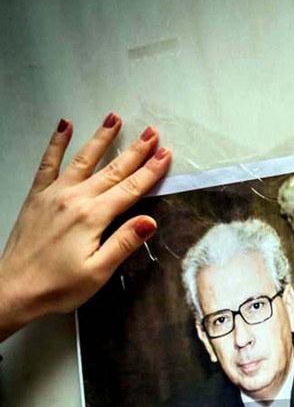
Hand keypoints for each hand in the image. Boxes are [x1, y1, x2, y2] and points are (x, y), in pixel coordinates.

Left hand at [0, 113, 170, 341]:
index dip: (150, 171)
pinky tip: (64, 127)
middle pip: (112, 170)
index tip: (165, 155)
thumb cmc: (57, 286)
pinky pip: (48, 163)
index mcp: (92, 218)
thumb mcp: (98, 272)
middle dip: (135, 151)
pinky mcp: (38, 197)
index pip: (130, 190)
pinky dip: (57, 143)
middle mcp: (74, 199)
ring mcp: (54, 194)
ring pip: (83, 160)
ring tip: (114, 118)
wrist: (15, 288)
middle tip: (151, 133)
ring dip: (101, 138)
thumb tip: (149, 222)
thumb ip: (123, 243)